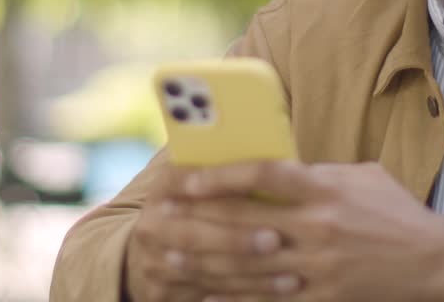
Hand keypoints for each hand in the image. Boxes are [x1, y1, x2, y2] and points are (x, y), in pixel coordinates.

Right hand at [124, 165, 298, 301]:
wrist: (157, 246)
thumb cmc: (200, 204)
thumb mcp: (203, 181)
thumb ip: (228, 172)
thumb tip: (279, 155)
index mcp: (165, 184)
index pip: (189, 180)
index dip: (219, 184)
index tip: (252, 188)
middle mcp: (152, 221)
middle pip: (196, 233)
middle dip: (237, 238)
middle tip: (276, 240)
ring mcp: (154, 258)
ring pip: (206, 268)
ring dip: (250, 271)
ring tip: (290, 272)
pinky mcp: (163, 289)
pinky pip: (212, 292)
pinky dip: (248, 292)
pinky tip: (279, 289)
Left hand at [168, 160, 443, 301]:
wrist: (440, 262)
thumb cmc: (396, 212)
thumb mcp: (360, 177)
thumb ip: (315, 174)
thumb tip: (270, 169)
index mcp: (326, 190)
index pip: (263, 175)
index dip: (220, 176)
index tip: (185, 179)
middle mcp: (319, 228)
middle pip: (243, 223)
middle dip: (195, 221)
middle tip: (159, 219)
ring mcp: (320, 269)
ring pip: (247, 267)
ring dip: (202, 264)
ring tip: (167, 259)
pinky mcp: (325, 299)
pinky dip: (233, 301)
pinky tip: (203, 298)